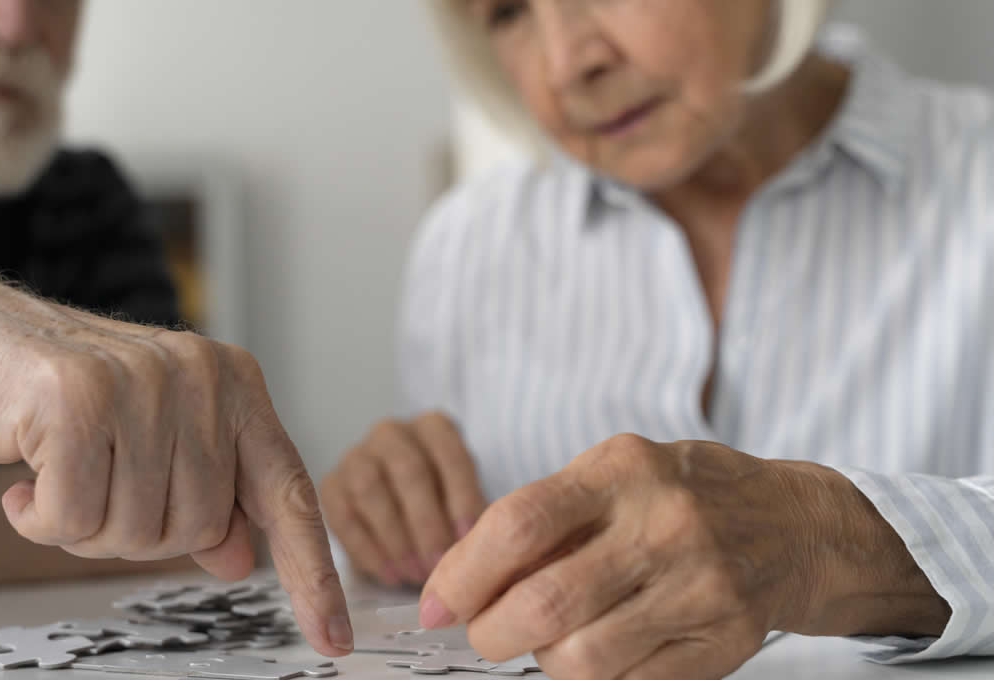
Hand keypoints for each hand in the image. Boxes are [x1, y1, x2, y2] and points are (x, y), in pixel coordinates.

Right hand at [0, 272, 351, 655]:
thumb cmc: (62, 399)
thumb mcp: (150, 444)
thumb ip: (204, 496)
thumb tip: (243, 560)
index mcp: (233, 384)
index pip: (288, 492)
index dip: (311, 574)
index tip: (334, 638)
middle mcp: (200, 376)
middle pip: (197, 528)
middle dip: (137, 533)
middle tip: (93, 489)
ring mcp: (143, 381)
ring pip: (137, 529)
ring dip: (84, 528)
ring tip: (57, 476)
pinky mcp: (78, 397)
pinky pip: (74, 518)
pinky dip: (40, 520)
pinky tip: (23, 480)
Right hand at [322, 412, 487, 585]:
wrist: (402, 507)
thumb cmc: (444, 504)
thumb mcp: (465, 500)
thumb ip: (471, 516)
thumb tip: (474, 550)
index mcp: (433, 427)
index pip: (449, 454)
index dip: (460, 498)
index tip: (468, 540)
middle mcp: (391, 433)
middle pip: (408, 470)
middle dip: (426, 523)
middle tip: (438, 566)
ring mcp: (356, 455)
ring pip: (370, 490)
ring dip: (396, 538)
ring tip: (415, 575)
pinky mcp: (331, 485)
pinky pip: (343, 516)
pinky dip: (368, 550)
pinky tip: (391, 576)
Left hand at [418, 434, 947, 679]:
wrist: (793, 524)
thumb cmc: (679, 495)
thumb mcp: (612, 475)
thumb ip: (541, 517)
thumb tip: (456, 578)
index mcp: (623, 469)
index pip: (520, 524)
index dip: (462, 573)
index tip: (434, 605)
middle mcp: (664, 524)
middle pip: (546, 603)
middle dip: (491, 632)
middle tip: (481, 634)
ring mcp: (700, 586)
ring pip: (582, 658)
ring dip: (541, 661)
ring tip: (544, 641)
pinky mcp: (722, 641)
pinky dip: (591, 678)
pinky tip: (592, 653)